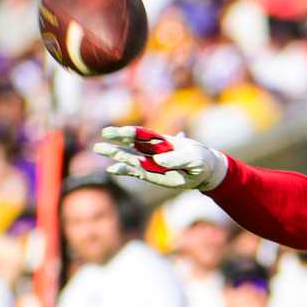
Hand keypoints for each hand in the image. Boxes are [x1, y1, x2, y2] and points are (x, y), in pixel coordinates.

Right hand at [95, 125, 229, 191]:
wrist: (205, 171)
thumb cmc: (200, 159)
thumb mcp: (193, 158)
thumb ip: (177, 158)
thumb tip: (159, 160)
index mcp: (162, 140)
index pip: (142, 134)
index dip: (130, 132)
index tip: (118, 131)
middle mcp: (153, 150)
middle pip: (131, 143)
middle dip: (117, 141)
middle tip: (102, 138)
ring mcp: (151, 162)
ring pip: (130, 157)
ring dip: (116, 155)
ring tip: (100, 149)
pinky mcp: (151, 175)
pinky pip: (136, 172)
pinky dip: (124, 171)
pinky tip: (113, 169)